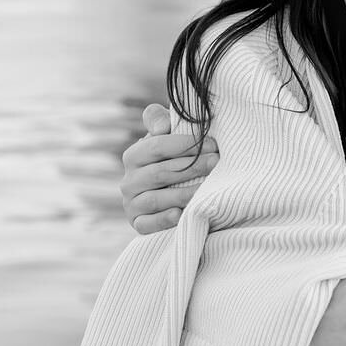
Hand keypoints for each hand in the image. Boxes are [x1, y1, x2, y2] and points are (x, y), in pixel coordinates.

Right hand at [121, 104, 218, 233]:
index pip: (157, 146)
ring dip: (185, 193)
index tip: (213, 145)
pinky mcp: (138, 224)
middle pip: (161, 173)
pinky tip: (181, 214)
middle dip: (193, 167)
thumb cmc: (171, 160)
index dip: (186, 144)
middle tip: (217, 162)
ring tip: (209, 188)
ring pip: (156, 199)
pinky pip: (147, 224)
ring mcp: (131, 204)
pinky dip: (163, 220)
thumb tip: (162, 126)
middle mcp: (128, 180)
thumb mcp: (164, 138)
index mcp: (133, 156)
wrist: (167, 194)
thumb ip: (159, 121)